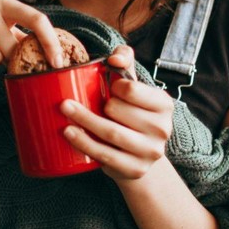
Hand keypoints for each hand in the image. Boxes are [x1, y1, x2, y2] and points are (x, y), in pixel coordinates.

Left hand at [61, 46, 174, 180]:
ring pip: (110, 133)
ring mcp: (151, 152)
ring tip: (64, 111)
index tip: (107, 87)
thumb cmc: (130, 114)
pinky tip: (69, 133)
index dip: (114, 86)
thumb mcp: (132, 87)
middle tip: (76, 103)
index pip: (131, 89)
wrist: (138, 156)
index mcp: (164, 104)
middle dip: (95, 105)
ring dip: (83, 120)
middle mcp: (162, 129)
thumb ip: (125, 62)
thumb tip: (114, 58)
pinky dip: (84, 143)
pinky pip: (105, 155)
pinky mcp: (136, 169)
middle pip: (117, 110)